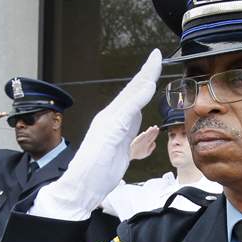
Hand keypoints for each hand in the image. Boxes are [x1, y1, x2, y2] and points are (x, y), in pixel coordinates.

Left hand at [30, 50, 161, 219]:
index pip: (134, 87)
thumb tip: (147, 84)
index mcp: (113, 113)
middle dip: (146, 76)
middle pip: (134, 93)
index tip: (157, 55)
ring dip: (144, 92)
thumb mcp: (113, 131)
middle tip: (157, 60)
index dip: (147, 71)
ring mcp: (118, 131)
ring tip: (152, 80)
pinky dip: (141, 114)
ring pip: (135, 106)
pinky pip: (134, 124)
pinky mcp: (121, 145)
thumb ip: (130, 107)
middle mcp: (116, 118)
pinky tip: (143, 114)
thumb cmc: (94, 162)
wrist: (85, 186)